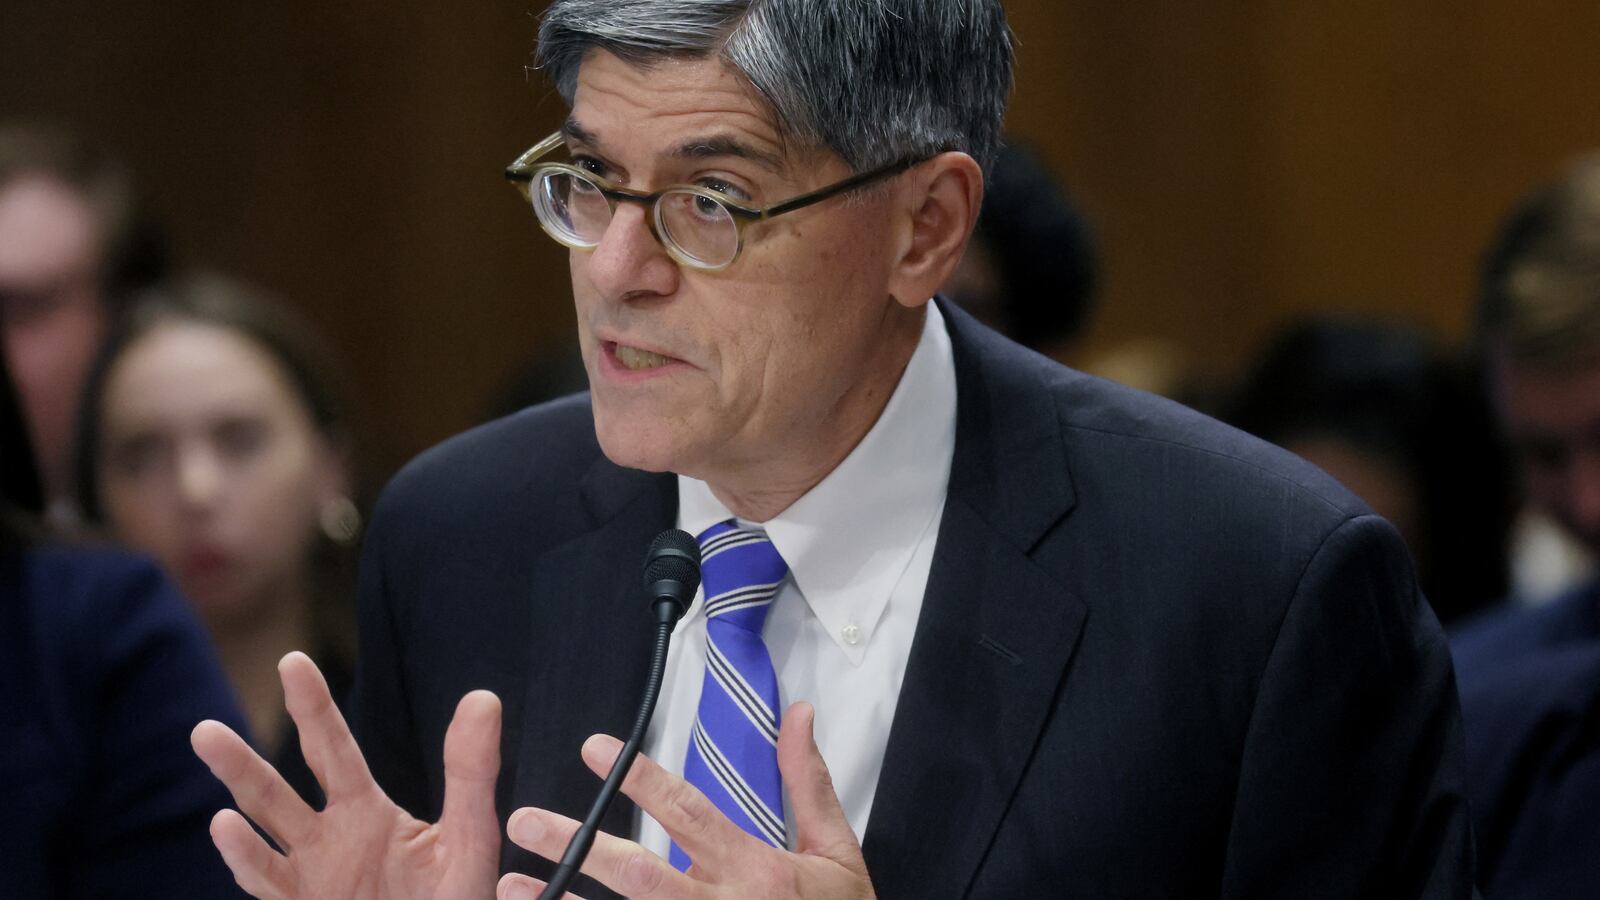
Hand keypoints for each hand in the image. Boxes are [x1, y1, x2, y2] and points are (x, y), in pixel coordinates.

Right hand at [191, 651, 502, 898]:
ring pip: (261, 833)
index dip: (313, 706)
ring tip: (205, 777)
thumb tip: (483, 699)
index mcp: (365, 812)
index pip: (332, 749)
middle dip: (241, 762)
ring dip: (231, 802)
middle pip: (276, 791)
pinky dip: (246, 857)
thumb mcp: (471, 835)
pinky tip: (227, 825)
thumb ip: (471, 772)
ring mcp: (311, 878)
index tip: (292, 661)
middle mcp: (329, 839)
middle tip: (203, 729)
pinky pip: (269, 884)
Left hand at [497, 702, 872, 899]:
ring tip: (512, 887)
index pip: (689, 813)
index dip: (640, 779)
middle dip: (579, 846)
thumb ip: (808, 782)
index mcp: (755, 870)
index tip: (595, 748)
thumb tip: (797, 715)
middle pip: (640, 875)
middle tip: (524, 822)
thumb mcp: (836, 852)